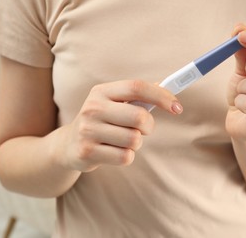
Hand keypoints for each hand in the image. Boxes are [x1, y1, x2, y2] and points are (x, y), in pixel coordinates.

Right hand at [57, 80, 182, 171]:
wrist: (68, 145)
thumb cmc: (101, 121)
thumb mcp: (113, 103)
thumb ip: (137, 97)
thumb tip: (168, 88)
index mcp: (101, 91)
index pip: (136, 87)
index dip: (161, 96)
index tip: (177, 108)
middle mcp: (92, 108)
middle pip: (140, 117)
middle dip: (148, 126)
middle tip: (142, 129)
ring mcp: (88, 130)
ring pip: (134, 140)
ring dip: (135, 143)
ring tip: (121, 140)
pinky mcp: (87, 152)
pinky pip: (125, 157)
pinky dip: (126, 156)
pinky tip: (112, 152)